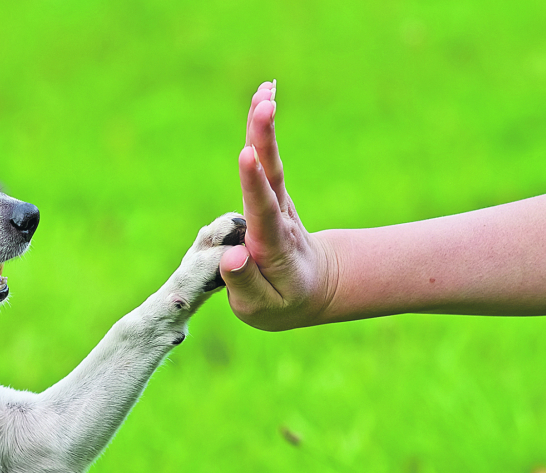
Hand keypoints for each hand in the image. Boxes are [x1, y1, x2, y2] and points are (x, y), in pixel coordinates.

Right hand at [219, 81, 335, 330]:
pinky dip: (262, 129)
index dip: (253, 184)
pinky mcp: (271, 194)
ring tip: (264, 91)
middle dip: (265, 140)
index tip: (247, 156)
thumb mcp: (262, 309)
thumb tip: (233, 256)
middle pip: (271, 176)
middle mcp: (278, 218)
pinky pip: (266, 159)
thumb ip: (245, 284)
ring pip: (270, 162)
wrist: (313, 288)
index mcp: (272, 246)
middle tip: (264, 105)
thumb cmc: (281, 302)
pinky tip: (262, 97)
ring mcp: (277, 203)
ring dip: (264, 127)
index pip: (262, 212)